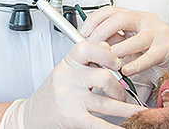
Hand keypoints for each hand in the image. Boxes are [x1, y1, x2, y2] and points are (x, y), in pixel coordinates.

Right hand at [0, 41, 140, 128]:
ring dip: (127, 109)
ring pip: (107, 102)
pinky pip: (99, 124)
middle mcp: (68, 78)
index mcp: (67, 63)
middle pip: (104, 77)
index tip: (117, 62)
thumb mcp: (66, 70)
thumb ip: (87, 60)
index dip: (106, 53)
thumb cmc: (52, 92)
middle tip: (123, 95)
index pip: (88, 48)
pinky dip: (115, 128)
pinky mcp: (72, 117)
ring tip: (137, 112)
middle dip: (120, 89)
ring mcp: (70, 98)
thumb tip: (110, 48)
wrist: (31, 115)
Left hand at [79, 6, 168, 83]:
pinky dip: (135, 65)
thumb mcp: (125, 45)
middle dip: (103, 32)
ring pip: (135, 39)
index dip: (95, 20)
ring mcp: (158, 32)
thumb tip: (91, 41)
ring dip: (118, 51)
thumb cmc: (147, 55)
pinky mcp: (167, 47)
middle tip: (94, 46)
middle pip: (121, 18)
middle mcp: (146, 20)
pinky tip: (126, 70)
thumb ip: (111, 40)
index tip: (84, 32)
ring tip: (109, 60)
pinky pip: (149, 56)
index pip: (111, 10)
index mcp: (134, 16)